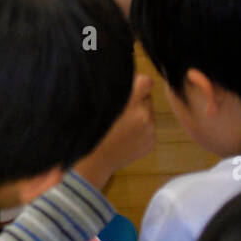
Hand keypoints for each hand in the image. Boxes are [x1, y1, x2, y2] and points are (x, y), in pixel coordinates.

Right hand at [72, 73, 155, 188]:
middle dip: (136, 101)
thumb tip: (126, 79)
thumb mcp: (96, 104)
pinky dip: (140, 129)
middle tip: (119, 110)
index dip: (137, 83)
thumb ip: (115, 90)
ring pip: (148, 113)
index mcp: (130, 102)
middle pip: (147, 98)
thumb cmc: (89, 130)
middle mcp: (144, 115)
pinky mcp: (151, 142)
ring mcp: (150, 130)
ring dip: (138, 115)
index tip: (128, 88)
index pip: (146, 82)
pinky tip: (124, 136)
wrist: (92, 160)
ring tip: (120, 126)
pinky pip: (149, 128)